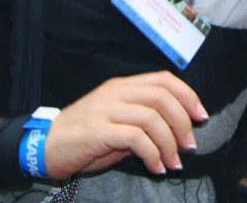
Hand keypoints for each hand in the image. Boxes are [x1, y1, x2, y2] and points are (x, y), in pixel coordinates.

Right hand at [44, 71, 208, 178]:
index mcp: (122, 86)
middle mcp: (116, 92)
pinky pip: (136, 138)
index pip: (164, 79)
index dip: (188, 95)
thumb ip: (143, 122)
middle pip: (162, 96)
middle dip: (182, 122)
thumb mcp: (117, 123)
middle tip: (189, 146)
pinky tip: (155, 167)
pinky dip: (152, 154)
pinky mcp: (98, 130)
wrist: (46, 146)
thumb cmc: (84, 138)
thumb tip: (177, 133)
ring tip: (173, 163)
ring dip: (169, 143)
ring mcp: (106, 109)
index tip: (201, 117)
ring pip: (152, 118)